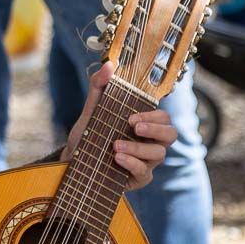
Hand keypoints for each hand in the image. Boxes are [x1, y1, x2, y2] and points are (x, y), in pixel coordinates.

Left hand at [62, 62, 177, 191]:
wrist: (73, 159)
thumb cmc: (89, 134)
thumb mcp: (91, 109)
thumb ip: (99, 86)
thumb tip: (109, 65)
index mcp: (144, 124)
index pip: (164, 118)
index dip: (154, 116)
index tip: (131, 116)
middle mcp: (150, 142)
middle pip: (171, 135)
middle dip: (155, 129)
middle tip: (133, 126)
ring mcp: (147, 161)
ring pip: (159, 154)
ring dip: (138, 148)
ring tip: (115, 145)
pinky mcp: (138, 178)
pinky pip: (145, 173)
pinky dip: (132, 163)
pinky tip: (117, 158)